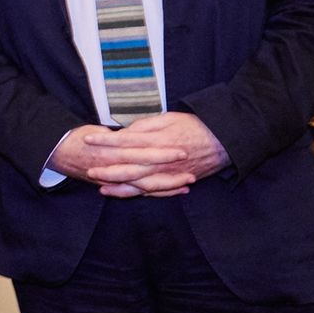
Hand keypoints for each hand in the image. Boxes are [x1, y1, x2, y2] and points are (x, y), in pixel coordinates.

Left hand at [86, 112, 229, 196]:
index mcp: (159, 140)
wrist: (225, 140)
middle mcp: (163, 159)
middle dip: (109, 171)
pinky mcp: (177, 181)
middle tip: (90, 171)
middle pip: (131, 167)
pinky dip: (140, 194)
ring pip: (142, 184)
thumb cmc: (195, 125)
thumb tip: (125, 132)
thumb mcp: (169, 118)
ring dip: (121, 188)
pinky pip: (156, 191)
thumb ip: (145, 126)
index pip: (126, 141)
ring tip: (102, 189)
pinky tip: (125, 194)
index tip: (88, 140)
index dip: (106, 141)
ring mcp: (170, 173)